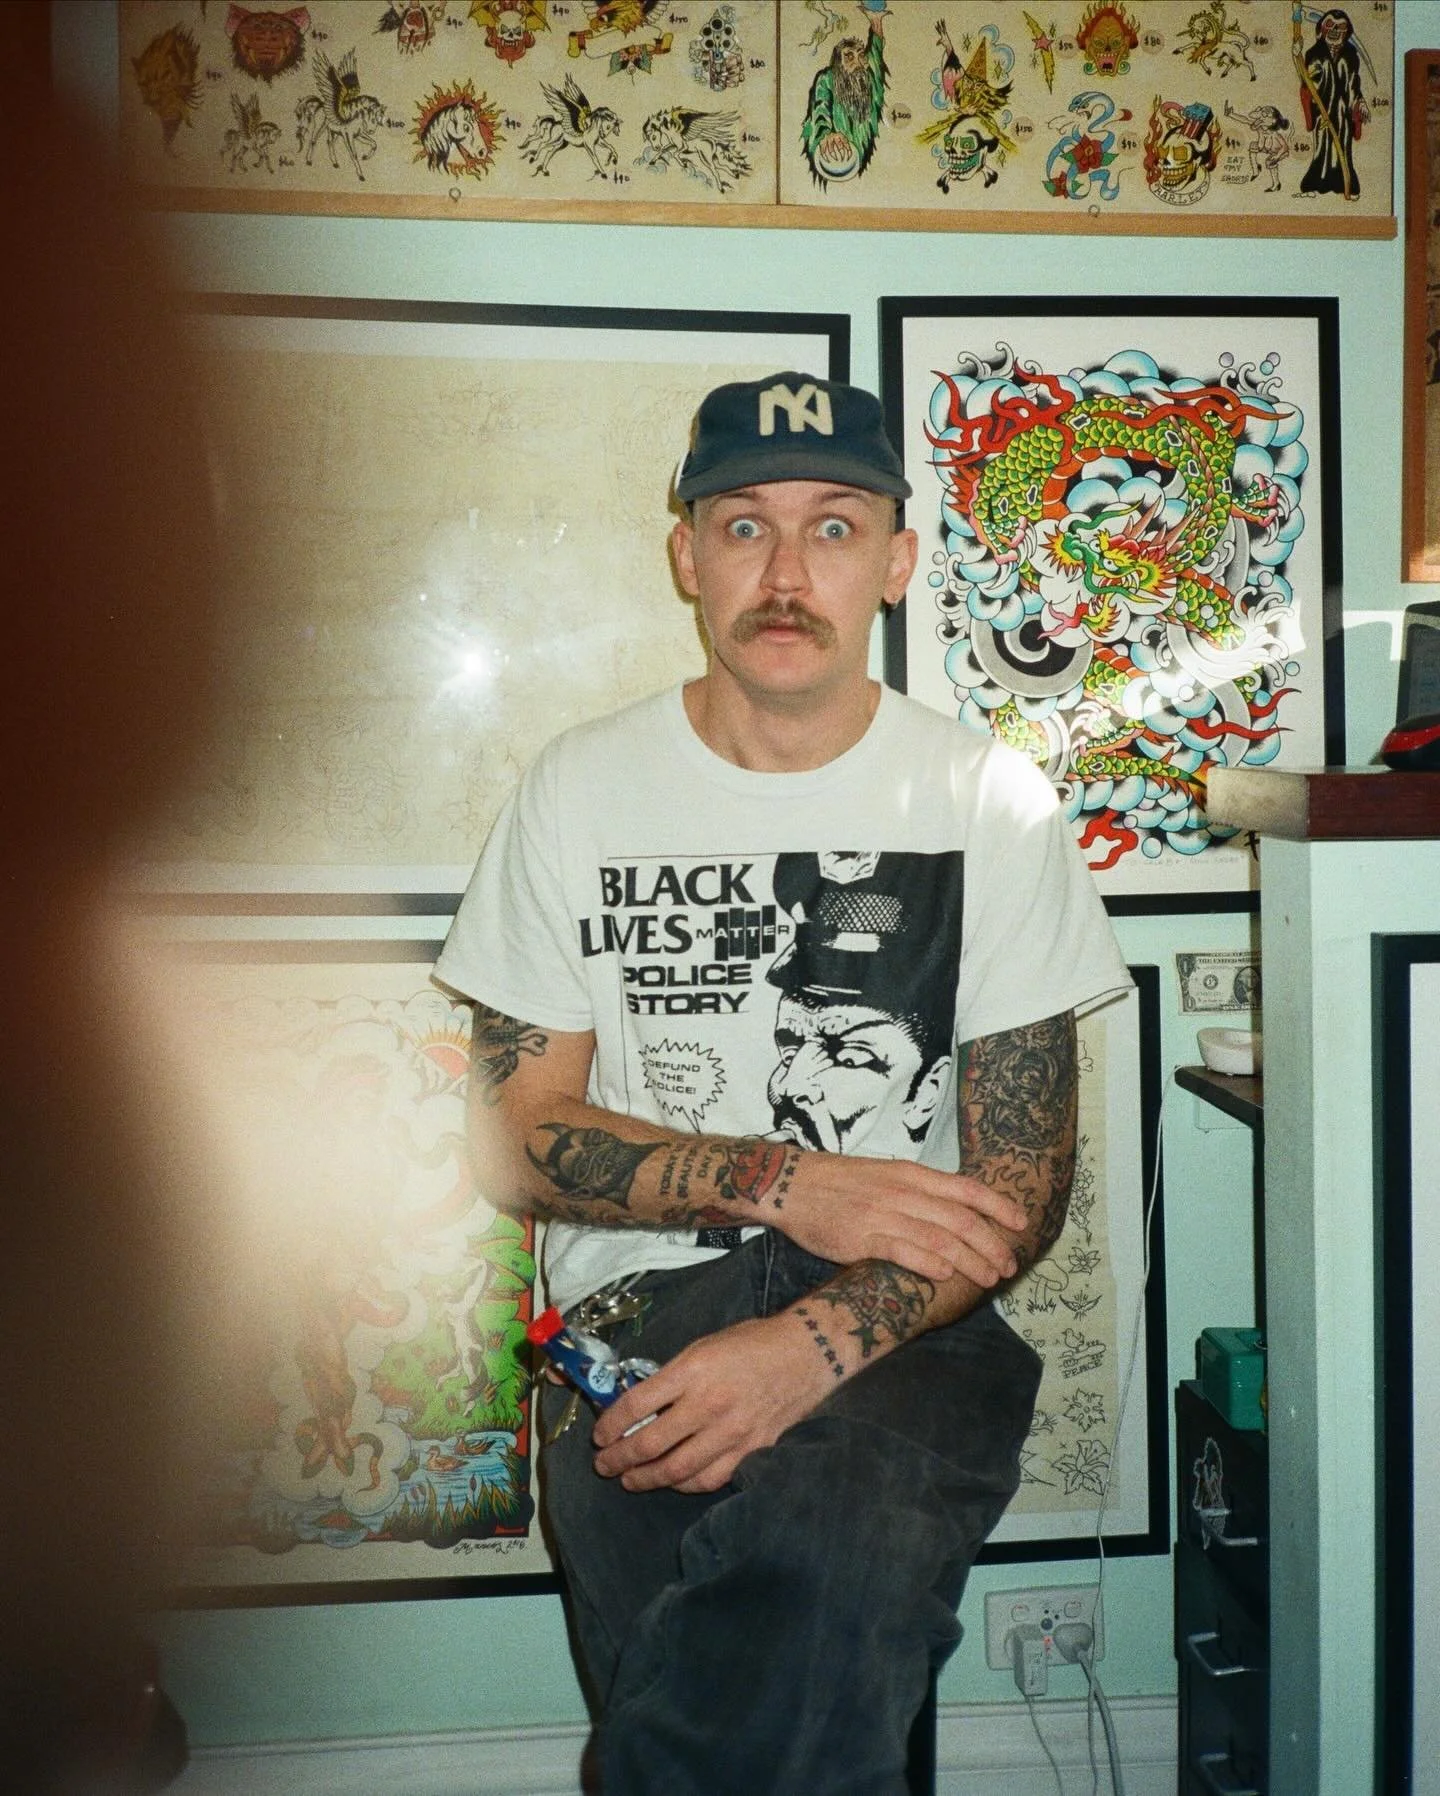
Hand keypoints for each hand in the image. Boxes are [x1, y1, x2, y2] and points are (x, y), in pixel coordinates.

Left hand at [591, 1314, 832, 1494]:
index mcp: (692, 1370)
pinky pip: (709, 1478)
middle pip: (650, 1443)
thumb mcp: (703, 1346)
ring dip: (645, 1479)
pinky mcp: (750, 1450)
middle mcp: (708, 1403)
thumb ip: (673, 1376)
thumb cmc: (751, 1343)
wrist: (805, 1353)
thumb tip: (640, 1403)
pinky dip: (684, 1484)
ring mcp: (731, 1431)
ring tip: (630, 1480)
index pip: (637, 1404)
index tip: (599, 1436)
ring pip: (677, 1470)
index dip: (611, 1425)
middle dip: (619, 1459)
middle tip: (604, 1465)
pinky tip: (673, 1481)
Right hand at [778, 1152, 1023, 1284]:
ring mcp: (883, 1214)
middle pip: (961, 1219)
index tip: (1021, 1224)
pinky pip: (904, 1250)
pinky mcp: (861, 1237)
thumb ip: (919, 1191)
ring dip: (970, 1261)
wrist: (792, 1184)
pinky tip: (946, 1276)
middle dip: (992, 1244)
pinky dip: (929, 1263)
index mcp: (911, 1174)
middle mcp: (903, 1192)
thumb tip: (955, 1211)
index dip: (998, 1206)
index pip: (966, 1189)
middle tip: (1009, 1266)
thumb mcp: (885, 1174)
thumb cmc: (839, 1182)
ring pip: (940, 1238)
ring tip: (988, 1279)